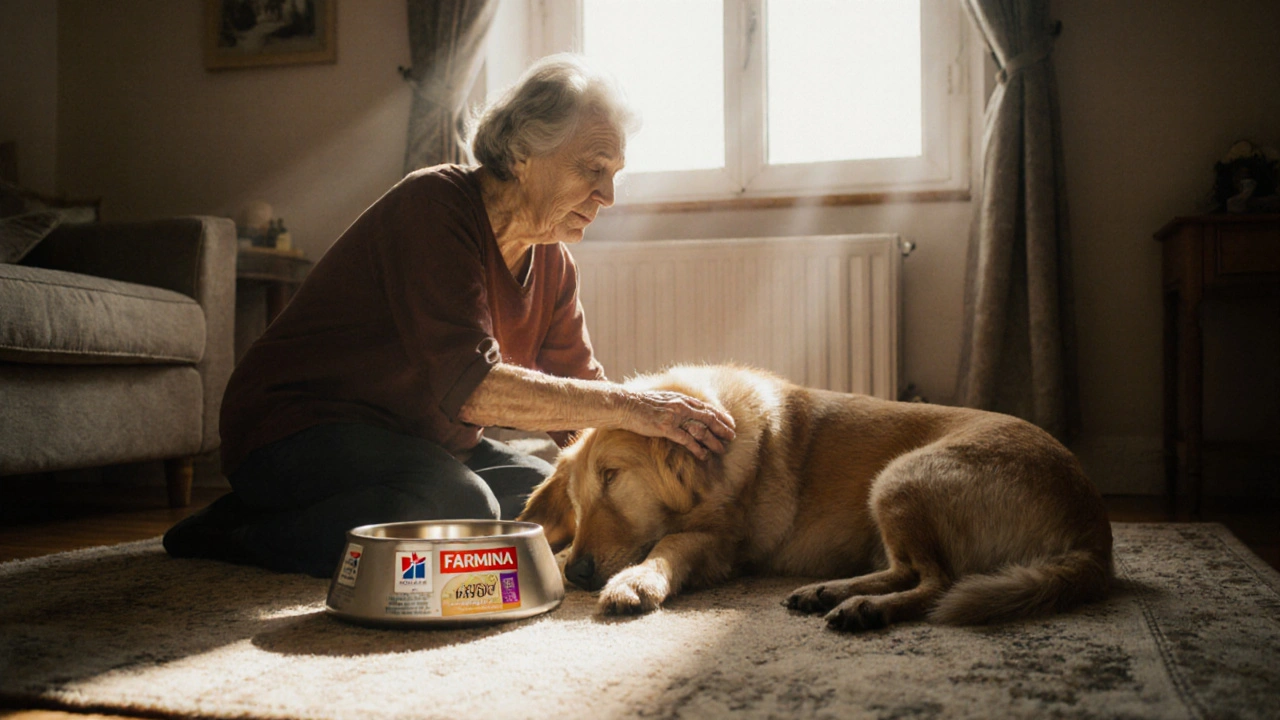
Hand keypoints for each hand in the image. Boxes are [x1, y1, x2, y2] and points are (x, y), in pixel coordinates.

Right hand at [621, 390, 735, 459]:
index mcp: (681, 399)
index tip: (731, 423)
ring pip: (701, 430)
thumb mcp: (663, 400)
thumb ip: (676, 404)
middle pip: (709, 418)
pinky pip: (686, 440)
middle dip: (723, 428)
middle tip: (732, 437)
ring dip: (713, 441)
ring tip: (722, 450)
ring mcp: (674, 417)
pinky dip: (697, 448)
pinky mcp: (666, 428)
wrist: (625, 405)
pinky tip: (704, 456)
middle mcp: (681, 406)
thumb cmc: (642, 405)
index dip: (721, 416)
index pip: (707, 407)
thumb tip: (687, 410)